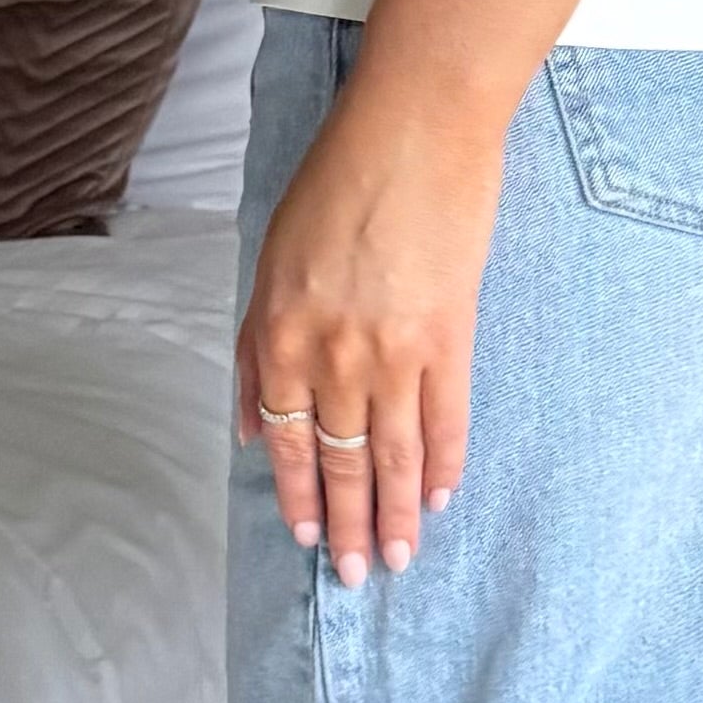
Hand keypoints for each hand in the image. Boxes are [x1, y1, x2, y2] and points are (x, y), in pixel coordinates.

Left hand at [236, 59, 507, 583]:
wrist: (414, 127)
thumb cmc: (338, 179)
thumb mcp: (271, 258)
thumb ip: (257, 347)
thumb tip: (252, 423)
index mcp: (282, 334)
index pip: (288, 440)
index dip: (298, 495)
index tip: (309, 537)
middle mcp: (334, 354)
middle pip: (340, 459)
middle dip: (349, 523)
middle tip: (360, 575)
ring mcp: (395, 350)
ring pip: (394, 453)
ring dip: (398, 511)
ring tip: (402, 557)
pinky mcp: (450, 333)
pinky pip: (447, 417)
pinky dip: (445, 462)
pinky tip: (444, 496)